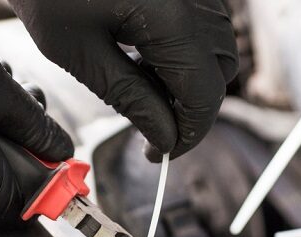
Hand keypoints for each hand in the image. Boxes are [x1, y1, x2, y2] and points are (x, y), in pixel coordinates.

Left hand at [9, 0, 237, 161]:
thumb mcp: (80, 53)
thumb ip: (130, 98)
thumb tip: (164, 137)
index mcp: (171, 18)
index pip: (204, 94)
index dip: (189, 133)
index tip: (162, 154)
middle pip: (219, 71)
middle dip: (191, 108)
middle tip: (153, 127)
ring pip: (216, 48)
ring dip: (188, 79)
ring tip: (143, 89)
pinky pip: (202, 24)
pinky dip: (184, 52)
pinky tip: (146, 57)